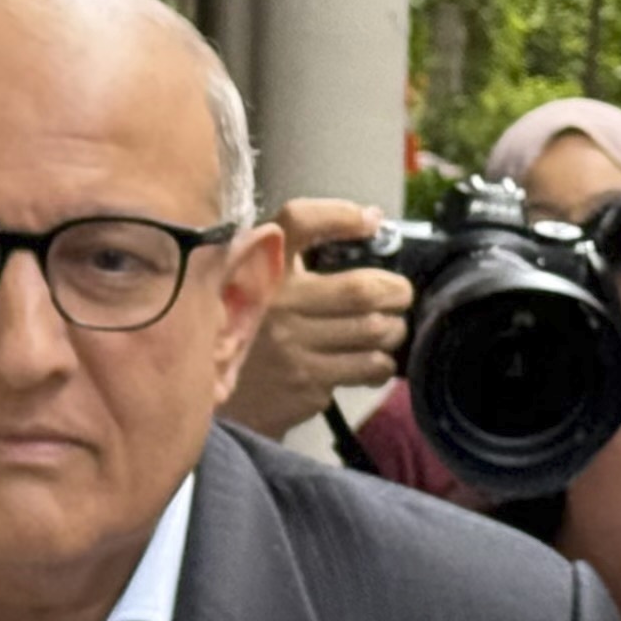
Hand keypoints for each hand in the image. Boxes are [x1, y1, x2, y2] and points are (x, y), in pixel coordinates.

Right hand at [221, 198, 412, 439]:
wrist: (221, 405)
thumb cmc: (253, 336)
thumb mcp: (257, 287)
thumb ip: (297, 257)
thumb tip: (371, 218)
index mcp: (262, 270)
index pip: (299, 223)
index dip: (339, 215)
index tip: (370, 221)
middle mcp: (276, 303)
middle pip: (360, 290)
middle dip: (395, 293)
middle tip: (400, 296)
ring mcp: (291, 346)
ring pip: (372, 331)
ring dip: (393, 330)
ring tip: (389, 330)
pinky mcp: (305, 382)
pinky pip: (366, 367)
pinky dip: (380, 364)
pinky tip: (371, 363)